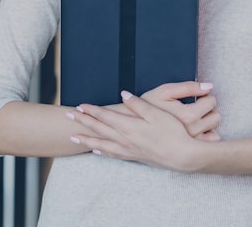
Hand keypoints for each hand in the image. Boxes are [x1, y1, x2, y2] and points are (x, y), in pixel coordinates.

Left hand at [66, 91, 206, 172]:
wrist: (184, 156)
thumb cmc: (173, 133)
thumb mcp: (157, 114)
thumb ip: (138, 104)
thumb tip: (123, 94)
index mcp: (130, 126)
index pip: (105, 116)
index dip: (91, 110)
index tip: (79, 106)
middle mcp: (125, 139)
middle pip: (99, 129)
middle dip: (83, 122)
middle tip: (68, 117)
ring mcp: (129, 150)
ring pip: (102, 144)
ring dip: (87, 139)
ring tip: (74, 138)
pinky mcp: (135, 157)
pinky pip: (113, 154)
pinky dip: (102, 151)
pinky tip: (96, 151)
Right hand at [140, 81, 221, 141]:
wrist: (133, 129)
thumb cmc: (148, 108)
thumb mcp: (165, 91)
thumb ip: (188, 87)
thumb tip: (208, 85)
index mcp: (187, 115)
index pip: (210, 101)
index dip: (205, 96)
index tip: (199, 96)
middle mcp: (192, 131)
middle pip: (215, 116)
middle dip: (208, 109)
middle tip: (196, 106)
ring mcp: (192, 142)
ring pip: (214, 130)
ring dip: (208, 122)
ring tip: (194, 118)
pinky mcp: (190, 150)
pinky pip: (209, 142)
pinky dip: (206, 135)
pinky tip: (194, 130)